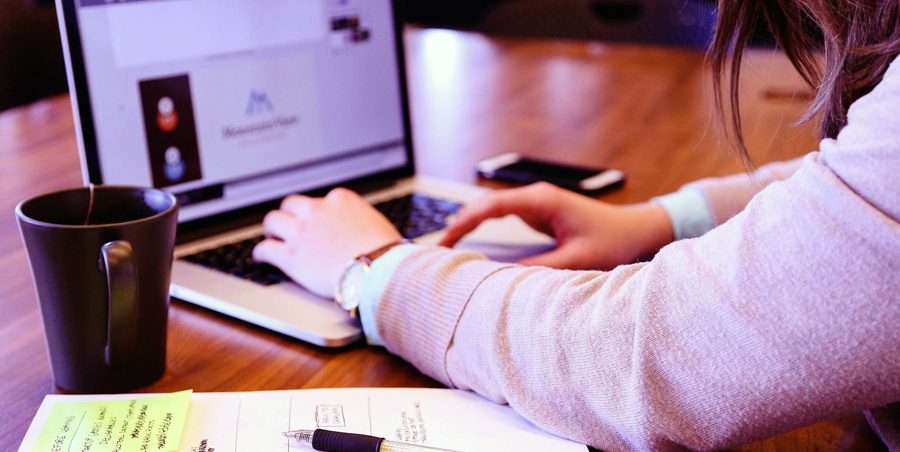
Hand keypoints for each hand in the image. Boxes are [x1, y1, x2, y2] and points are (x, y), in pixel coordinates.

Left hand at [252, 188, 402, 297]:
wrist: (378, 271)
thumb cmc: (386, 252)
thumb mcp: (376, 224)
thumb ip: (361, 221)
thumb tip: (362, 230)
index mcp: (340, 200)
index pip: (321, 200)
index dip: (316, 213)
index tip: (316, 221)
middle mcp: (317, 211)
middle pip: (291, 204)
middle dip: (289, 215)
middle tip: (289, 226)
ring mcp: (302, 232)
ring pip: (273, 221)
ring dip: (272, 229)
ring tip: (272, 238)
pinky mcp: (291, 256)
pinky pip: (265, 249)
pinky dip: (261, 253)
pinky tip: (262, 258)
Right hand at [440, 182, 673, 269]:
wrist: (638, 230)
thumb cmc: (614, 240)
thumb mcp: (577, 260)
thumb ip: (540, 269)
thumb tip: (503, 278)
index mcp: (542, 201)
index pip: (491, 206)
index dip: (464, 222)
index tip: (445, 240)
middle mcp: (536, 197)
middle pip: (485, 205)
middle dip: (460, 224)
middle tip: (437, 249)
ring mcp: (537, 204)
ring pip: (492, 210)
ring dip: (469, 225)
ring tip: (447, 248)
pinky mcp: (540, 214)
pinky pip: (503, 217)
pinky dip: (484, 228)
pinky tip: (471, 243)